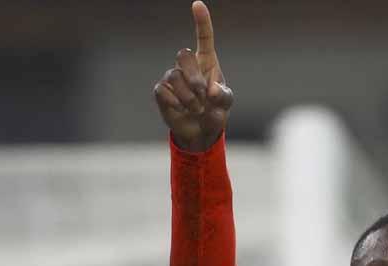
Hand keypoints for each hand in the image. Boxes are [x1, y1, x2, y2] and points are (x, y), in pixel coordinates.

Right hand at [153, 1, 233, 151]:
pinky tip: (182, 109)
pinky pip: (163, 90)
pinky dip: (176, 102)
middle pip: (183, 54)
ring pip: (174, 76)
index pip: (204, 37)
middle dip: (194, 76)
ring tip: (197, 108)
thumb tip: (210, 92)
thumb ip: (223, 95)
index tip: (197, 5)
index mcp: (207, 62)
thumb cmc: (215, 111)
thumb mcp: (225, 103)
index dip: (201, 21)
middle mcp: (188, 66)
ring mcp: (172, 77)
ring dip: (188, 96)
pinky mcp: (162, 91)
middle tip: (203, 95)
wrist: (200, 132)